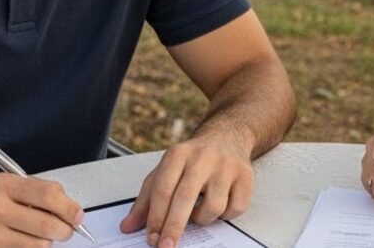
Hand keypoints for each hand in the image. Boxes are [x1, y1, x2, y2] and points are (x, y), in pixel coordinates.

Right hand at [0, 173, 84, 246]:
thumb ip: (33, 193)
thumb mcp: (1, 184)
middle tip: (65, 230)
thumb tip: (68, 209)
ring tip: (37, 236)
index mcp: (3, 185)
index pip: (48, 195)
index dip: (69, 208)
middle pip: (47, 226)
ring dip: (45, 243)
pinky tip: (21, 243)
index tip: (78, 215)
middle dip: (64, 230)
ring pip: (38, 247)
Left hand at [120, 134, 253, 246]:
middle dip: (174, 227)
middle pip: (185, 198)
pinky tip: (219, 204)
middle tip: (166, 246)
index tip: (152, 239)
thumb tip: (128, 227)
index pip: (163, 189)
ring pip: (213, 207)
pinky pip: (235, 209)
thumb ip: (146, 200)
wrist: (227, 137)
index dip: (155, 218)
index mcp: (178, 154)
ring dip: (203, 219)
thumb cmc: (192, 160)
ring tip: (199, 211)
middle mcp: (202, 157)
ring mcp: (226, 166)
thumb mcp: (165, 171)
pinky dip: (225, 215)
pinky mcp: (246, 176)